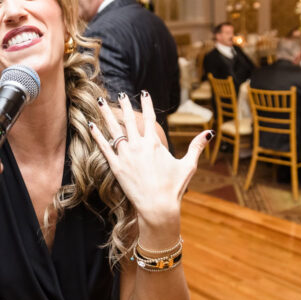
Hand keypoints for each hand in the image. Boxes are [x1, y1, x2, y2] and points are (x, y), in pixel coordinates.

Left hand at [89, 91, 212, 229]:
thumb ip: (196, 147)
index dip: (147, 103)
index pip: (149, 117)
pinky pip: (103, 147)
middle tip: (121, 95)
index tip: (144, 92)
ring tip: (100, 102)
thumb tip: (209, 133)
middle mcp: (138, 146)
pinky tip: (91, 125)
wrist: (158, 207)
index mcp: (154, 143)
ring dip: (106, 114)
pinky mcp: (116, 167)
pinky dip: (97, 135)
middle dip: (124, 105)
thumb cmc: (174, 188)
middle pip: (129, 120)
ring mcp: (125, 155)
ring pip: (114, 130)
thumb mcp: (188, 165)